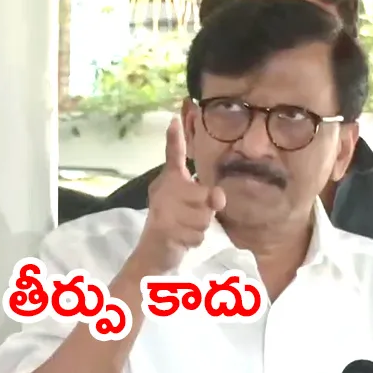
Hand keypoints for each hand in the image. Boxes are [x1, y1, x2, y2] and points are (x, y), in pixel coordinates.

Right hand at [133, 118, 225, 274]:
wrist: (153, 253)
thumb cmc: (175, 224)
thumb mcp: (193, 206)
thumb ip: (207, 197)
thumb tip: (219, 196)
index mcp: (169, 180)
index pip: (173, 156)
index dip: (174, 138)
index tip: (174, 119)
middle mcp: (163, 190)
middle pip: (204, 195)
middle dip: (205, 212)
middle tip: (189, 219)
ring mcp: (161, 209)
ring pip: (203, 217)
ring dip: (200, 229)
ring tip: (184, 230)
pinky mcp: (163, 228)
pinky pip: (196, 234)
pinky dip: (193, 241)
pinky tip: (180, 240)